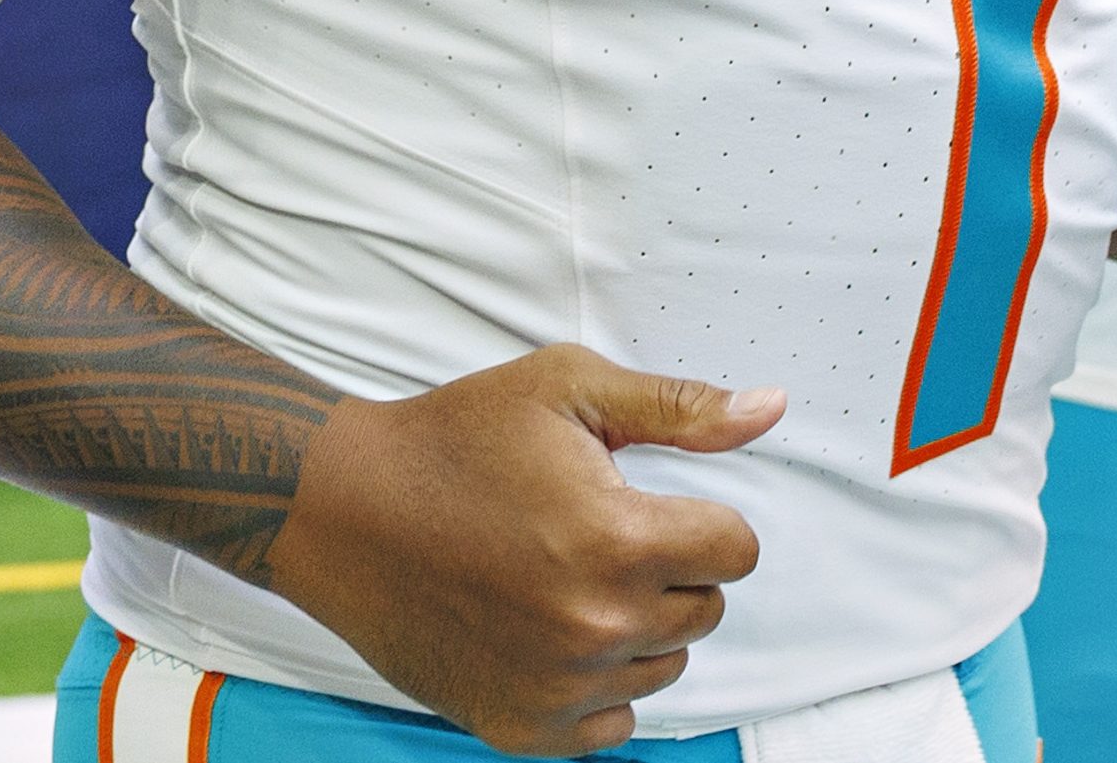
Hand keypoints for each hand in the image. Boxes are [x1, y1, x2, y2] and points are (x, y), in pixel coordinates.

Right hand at [266, 344, 781, 756]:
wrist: (346, 510)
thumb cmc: (454, 441)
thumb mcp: (568, 390)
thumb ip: (679, 408)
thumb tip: (769, 410)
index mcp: (618, 541)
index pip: (737, 552)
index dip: (702, 520)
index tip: (651, 506)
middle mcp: (596, 626)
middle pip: (705, 610)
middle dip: (668, 569)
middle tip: (596, 534)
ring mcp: (558, 685)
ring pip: (663, 665)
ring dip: (636, 626)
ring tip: (564, 576)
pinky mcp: (520, 725)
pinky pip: (612, 721)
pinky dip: (596, 683)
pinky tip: (551, 631)